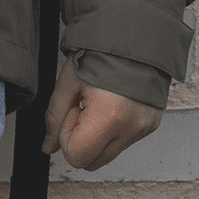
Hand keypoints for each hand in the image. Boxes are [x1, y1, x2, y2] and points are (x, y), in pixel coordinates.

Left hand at [40, 55, 161, 171]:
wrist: (132, 35)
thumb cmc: (99, 52)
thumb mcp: (68, 81)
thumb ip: (54, 117)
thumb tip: (48, 147)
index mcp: (110, 116)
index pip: (76, 155)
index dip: (66, 135)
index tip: (72, 109)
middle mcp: (132, 127)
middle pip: (92, 162)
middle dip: (80, 140)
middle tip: (83, 108)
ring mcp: (144, 128)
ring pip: (107, 156)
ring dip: (96, 137)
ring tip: (97, 105)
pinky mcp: (151, 125)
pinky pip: (122, 143)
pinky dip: (111, 131)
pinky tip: (111, 106)